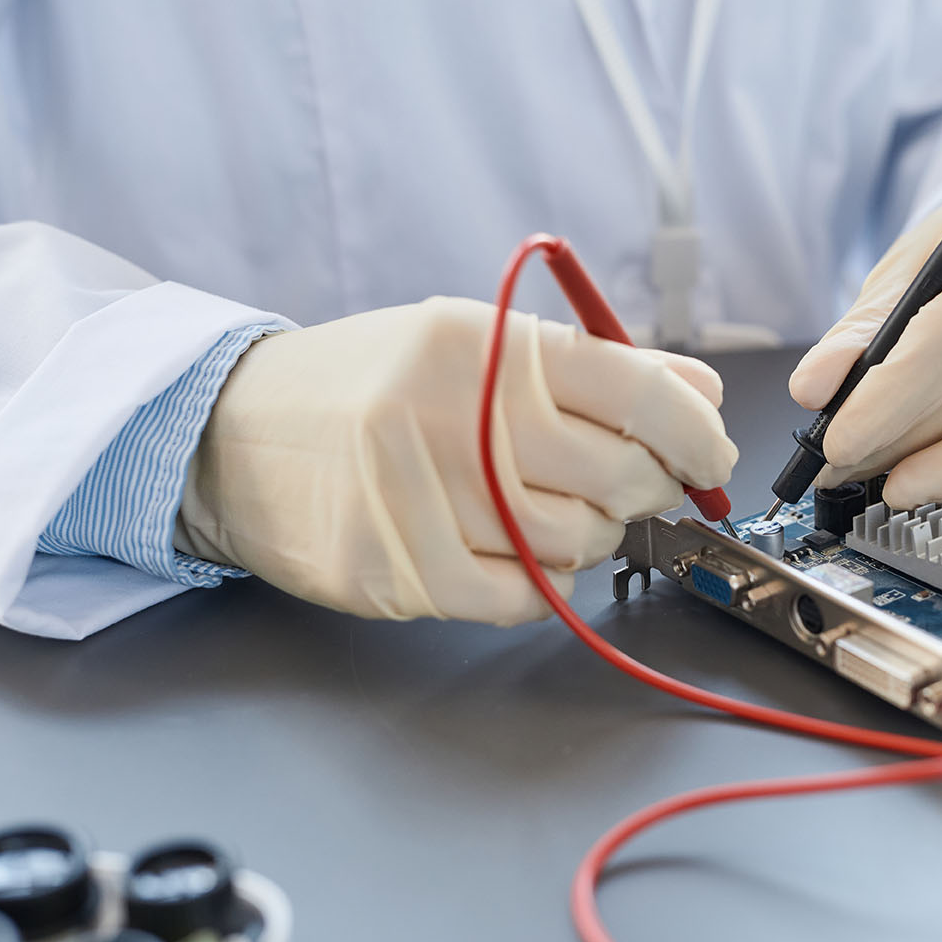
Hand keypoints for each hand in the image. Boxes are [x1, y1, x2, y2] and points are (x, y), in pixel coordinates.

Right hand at [175, 297, 736, 624]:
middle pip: (620, 476)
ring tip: (550, 508)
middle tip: (633, 483)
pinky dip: (539, 584)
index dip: (697, 433)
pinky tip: (513, 551)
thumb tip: (699, 393)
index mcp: (485, 343)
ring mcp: (420, 499)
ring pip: (576, 543)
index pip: (639, 392)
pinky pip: (521, 598)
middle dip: (649, 488)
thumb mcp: (476, 343)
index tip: (710, 454)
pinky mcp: (395, 571)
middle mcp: (455, 415)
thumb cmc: (369, 384)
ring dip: (589, 535)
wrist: (232, 434)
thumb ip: (594, 367)